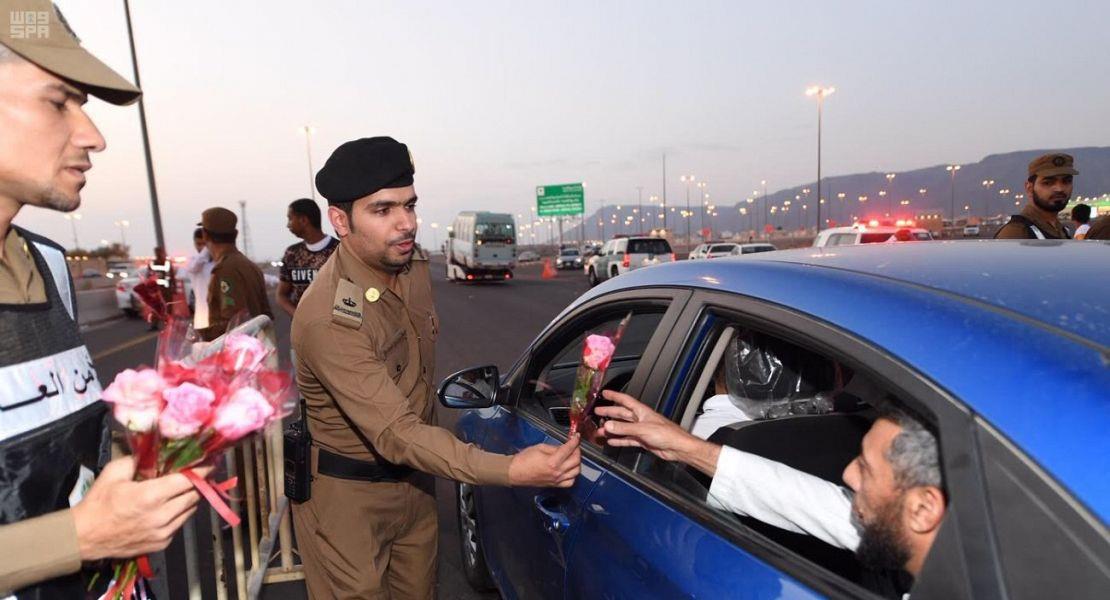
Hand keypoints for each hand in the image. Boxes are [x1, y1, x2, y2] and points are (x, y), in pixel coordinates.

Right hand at [72, 457, 208, 560]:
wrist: (83, 537)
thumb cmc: (98, 503)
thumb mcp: (114, 472)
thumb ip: (137, 459)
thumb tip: (154, 451)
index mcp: (151, 496)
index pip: (189, 480)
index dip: (202, 469)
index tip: (210, 462)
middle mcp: (162, 516)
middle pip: (194, 495)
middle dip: (197, 483)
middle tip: (196, 473)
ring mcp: (163, 532)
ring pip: (190, 511)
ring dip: (189, 499)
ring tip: (182, 490)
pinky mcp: (161, 544)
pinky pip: (180, 524)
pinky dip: (179, 514)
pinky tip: (169, 507)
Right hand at [508, 435, 580, 487]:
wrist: (516, 472)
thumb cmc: (524, 459)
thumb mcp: (540, 447)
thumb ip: (554, 448)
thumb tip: (564, 447)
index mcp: (553, 461)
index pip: (569, 449)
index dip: (574, 441)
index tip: (576, 436)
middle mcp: (557, 472)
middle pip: (576, 460)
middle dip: (577, 451)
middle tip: (574, 446)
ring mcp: (557, 480)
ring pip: (576, 471)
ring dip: (577, 462)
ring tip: (572, 456)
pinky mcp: (555, 485)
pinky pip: (570, 482)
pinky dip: (573, 475)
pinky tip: (570, 469)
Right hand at [595, 390, 719, 473]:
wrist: (677, 447)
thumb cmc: (666, 434)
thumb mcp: (642, 429)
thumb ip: (624, 428)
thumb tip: (608, 425)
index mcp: (642, 412)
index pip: (625, 400)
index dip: (614, 396)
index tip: (604, 393)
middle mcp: (641, 419)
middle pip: (622, 414)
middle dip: (609, 412)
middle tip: (598, 412)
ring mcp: (642, 430)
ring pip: (623, 428)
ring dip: (612, 428)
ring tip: (600, 430)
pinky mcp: (643, 441)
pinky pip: (628, 439)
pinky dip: (619, 440)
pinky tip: (612, 441)